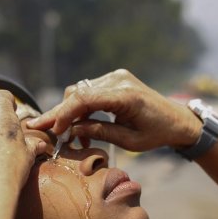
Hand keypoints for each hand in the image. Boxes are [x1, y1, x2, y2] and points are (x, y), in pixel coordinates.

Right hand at [27, 69, 199, 151]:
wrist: (177, 120)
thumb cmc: (157, 134)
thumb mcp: (129, 141)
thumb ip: (100, 132)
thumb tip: (71, 130)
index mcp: (126, 96)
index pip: (84, 99)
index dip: (63, 114)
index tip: (52, 130)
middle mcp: (119, 80)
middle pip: (78, 92)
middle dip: (59, 112)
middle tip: (40, 129)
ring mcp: (117, 77)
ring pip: (80, 91)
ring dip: (71, 112)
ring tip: (69, 136)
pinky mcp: (115, 79)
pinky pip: (90, 91)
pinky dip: (82, 108)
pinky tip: (82, 128)